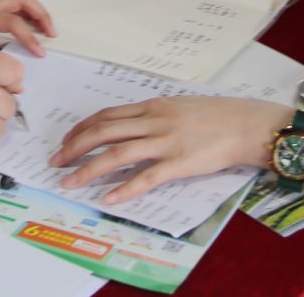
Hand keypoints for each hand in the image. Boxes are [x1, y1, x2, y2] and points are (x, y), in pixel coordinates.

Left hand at [51, 97, 287, 203]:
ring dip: (89, 168)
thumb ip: (158, 113)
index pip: (107, 115)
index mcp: (153, 105)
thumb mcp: (181, 105)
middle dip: (75, 147)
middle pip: (104, 131)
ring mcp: (165, 142)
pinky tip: (108, 199)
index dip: (82, 128)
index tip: (67, 140)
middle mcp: (154, 121)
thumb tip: (136, 123)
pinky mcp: (179, 163)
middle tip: (56, 162)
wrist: (247, 124)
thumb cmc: (218, 115)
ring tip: (69, 182)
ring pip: (117, 153)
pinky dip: (124, 189)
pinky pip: (146, 177)